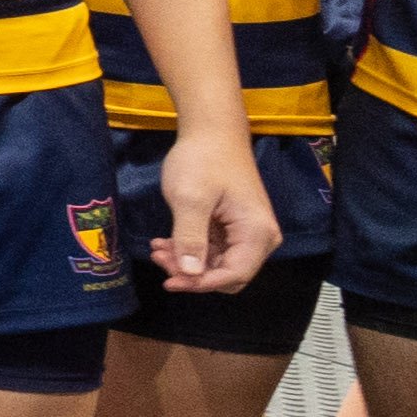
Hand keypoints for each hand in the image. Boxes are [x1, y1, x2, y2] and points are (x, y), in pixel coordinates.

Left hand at [154, 127, 282, 295]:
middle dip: (192, 274)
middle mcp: (259, 238)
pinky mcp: (232, 228)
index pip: (234, 274)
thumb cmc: (203, 160)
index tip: (169, 281)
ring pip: (216, 264)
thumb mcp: (190, 199)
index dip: (201, 284)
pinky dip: (188, 250)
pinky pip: (212, 251)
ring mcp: (246, 233)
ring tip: (157, 248)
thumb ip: (190, 238)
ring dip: (186, 262)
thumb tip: (190, 274)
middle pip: (227, 274)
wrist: (211, 132)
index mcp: (257, 233)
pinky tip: (164, 242)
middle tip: (160, 258)